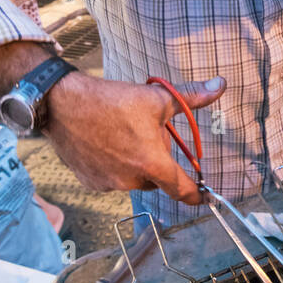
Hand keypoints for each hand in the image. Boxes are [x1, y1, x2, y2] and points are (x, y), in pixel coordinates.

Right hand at [44, 70, 225, 203]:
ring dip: (135, 162)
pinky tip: (105, 143)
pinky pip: (112, 178)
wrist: (62, 103)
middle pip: (157, 177)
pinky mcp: (90, 182)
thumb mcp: (156, 97)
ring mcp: (108, 184)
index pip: (182, 189)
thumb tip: (220, 84)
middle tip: (145, 133)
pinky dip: (114, 165)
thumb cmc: (111, 100)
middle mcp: (130, 180)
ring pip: (134, 177)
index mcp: (151, 163)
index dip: (197, 195)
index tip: (205, 198)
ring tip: (122, 134)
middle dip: (157, 160)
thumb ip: (192, 97)